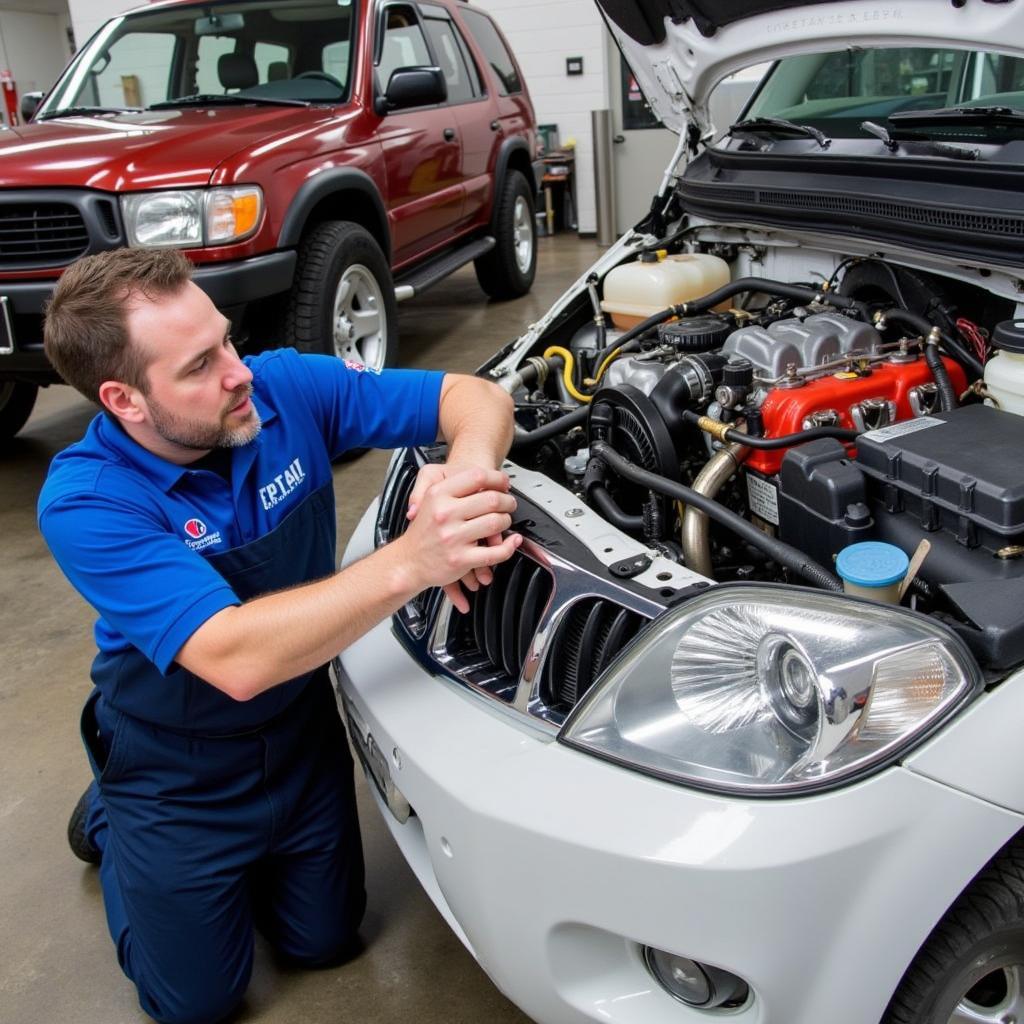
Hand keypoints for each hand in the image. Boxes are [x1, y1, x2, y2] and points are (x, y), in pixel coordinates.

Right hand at [399, 467, 520, 612]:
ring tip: (504, 521)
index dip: (498, 478)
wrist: (407, 561)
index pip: (477, 476)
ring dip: (506, 521)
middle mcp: (445, 514)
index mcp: (438, 494)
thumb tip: (487, 480)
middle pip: (492, 499)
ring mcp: (453, 537)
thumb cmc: (423, 531)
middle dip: (507, 501)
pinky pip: (495, 552)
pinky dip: (509, 547)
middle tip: (509, 504)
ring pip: (496, 523)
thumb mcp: (428, 498)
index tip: (504, 483)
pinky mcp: (460, 559)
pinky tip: (512, 542)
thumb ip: (453, 486)